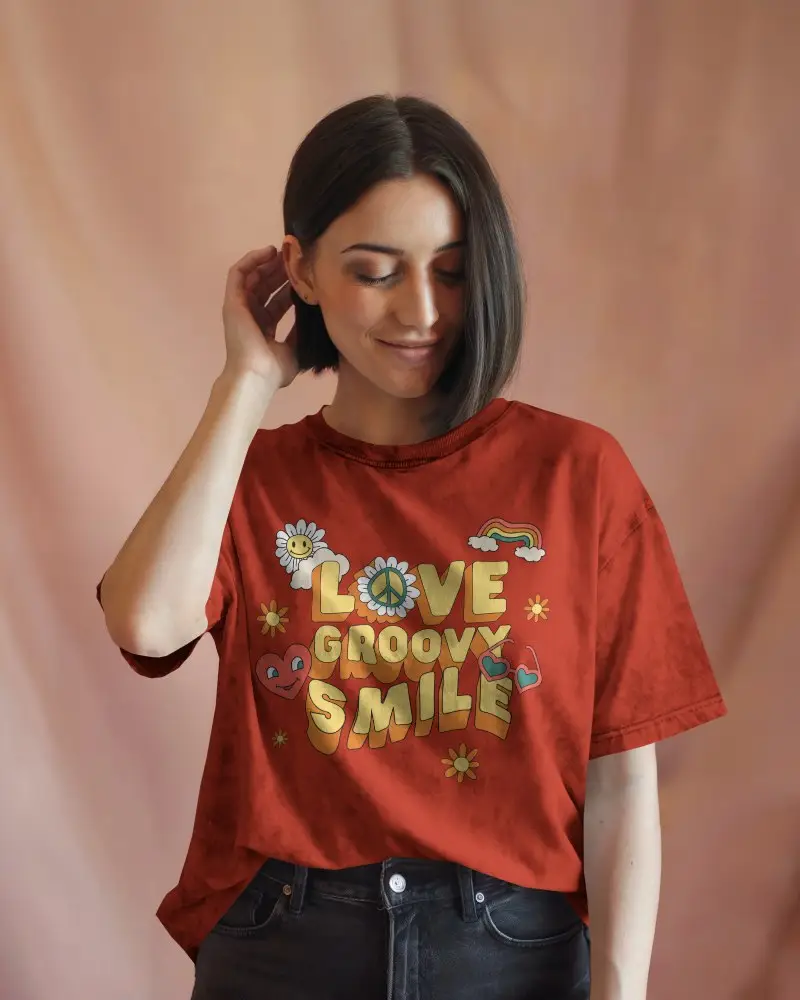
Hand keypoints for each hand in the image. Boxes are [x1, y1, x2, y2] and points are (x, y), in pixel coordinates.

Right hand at [221, 245, 299, 387]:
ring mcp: (240, 308)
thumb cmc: (274, 370)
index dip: (290, 288)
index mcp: (264, 328)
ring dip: (268, 262)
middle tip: (298, 258)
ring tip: (285, 251)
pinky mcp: (232, 300)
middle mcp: (251, 316)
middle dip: (281, 271)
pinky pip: (238, 273)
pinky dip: (251, 260)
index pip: (278, 302)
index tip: (305, 276)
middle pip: (266, 287)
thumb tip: (314, 315)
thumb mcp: (295, 348)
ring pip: (253, 276)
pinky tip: (268, 251)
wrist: (257, 376)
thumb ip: (300, 331)